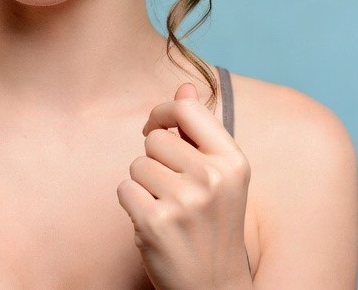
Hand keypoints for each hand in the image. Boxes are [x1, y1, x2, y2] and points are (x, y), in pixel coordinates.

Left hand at [117, 84, 251, 289]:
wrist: (215, 288)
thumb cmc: (213, 224)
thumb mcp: (220, 175)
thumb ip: (201, 130)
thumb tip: (183, 87)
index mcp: (232, 161)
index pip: (186, 110)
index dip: (163, 114)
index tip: (157, 128)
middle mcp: (212, 178)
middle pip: (155, 140)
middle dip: (155, 160)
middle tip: (173, 190)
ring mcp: (185, 202)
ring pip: (137, 165)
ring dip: (144, 185)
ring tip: (167, 208)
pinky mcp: (156, 223)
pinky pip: (124, 189)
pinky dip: (132, 204)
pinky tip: (153, 223)